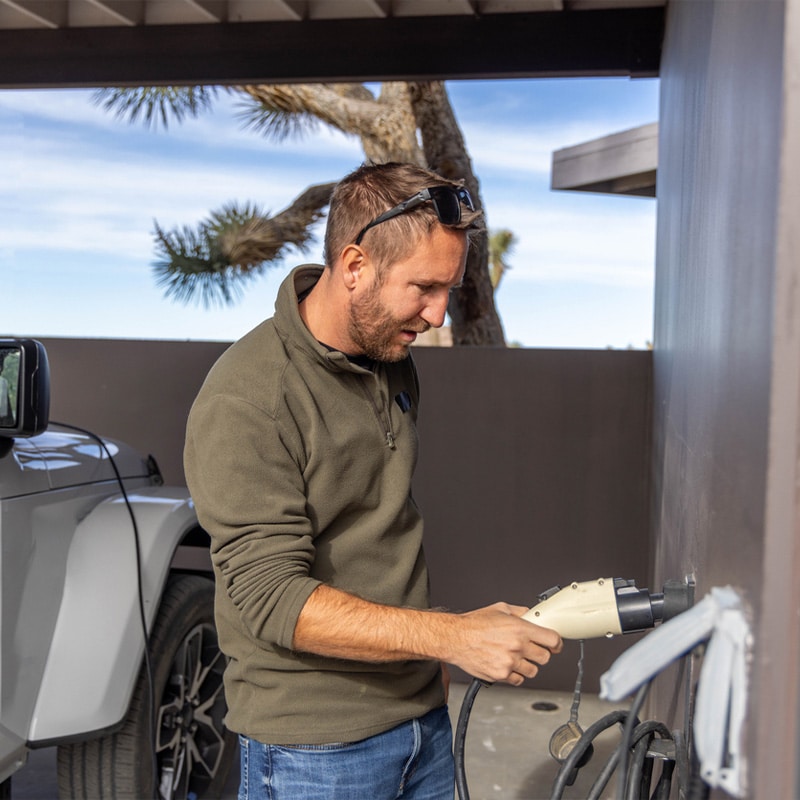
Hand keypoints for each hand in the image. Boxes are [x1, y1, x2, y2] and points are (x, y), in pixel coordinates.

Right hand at [445, 603, 562, 685]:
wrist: (455, 638)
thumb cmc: (474, 624)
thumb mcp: (500, 609)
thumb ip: (520, 612)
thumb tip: (532, 615)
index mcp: (519, 628)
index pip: (552, 639)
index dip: (557, 643)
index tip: (556, 644)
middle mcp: (517, 646)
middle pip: (545, 657)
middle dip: (541, 653)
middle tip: (532, 649)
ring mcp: (509, 663)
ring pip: (533, 671)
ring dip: (528, 665)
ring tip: (515, 657)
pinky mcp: (501, 675)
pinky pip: (518, 680)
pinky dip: (515, 675)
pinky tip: (507, 665)